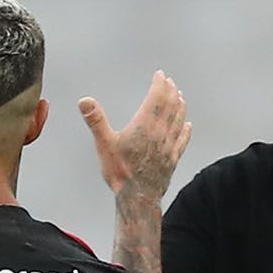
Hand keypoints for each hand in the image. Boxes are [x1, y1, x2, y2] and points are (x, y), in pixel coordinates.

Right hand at [79, 71, 190, 199]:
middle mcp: (160, 133)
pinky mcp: (172, 159)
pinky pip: (183, 140)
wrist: (138, 198)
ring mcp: (169, 147)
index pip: (156, 98)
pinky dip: (186, 130)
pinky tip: (188, 125)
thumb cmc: (120, 172)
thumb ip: (96, 121)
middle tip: (170, 82)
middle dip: (170, 91)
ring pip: (179, 121)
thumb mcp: (104, 144)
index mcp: (145, 126)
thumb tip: (85, 101)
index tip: (160, 75)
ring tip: (180, 97)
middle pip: (170, 106)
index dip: (159, 84)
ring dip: (180, 107)